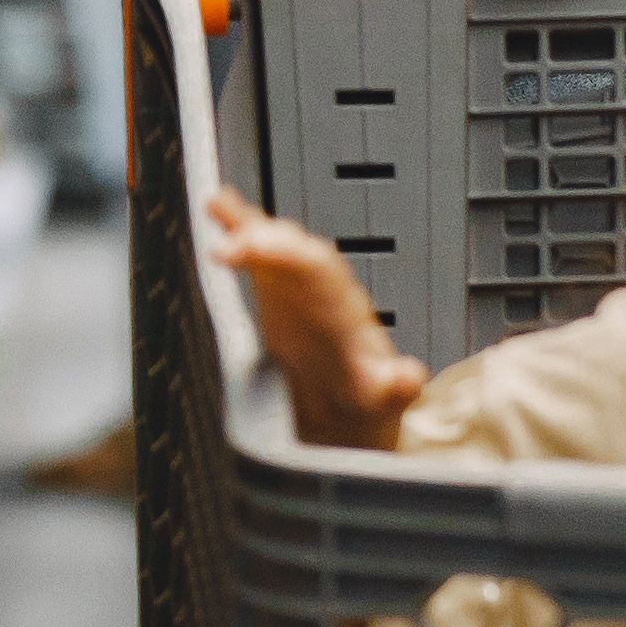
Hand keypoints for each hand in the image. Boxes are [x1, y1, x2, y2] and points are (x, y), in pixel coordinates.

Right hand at [202, 181, 428, 444]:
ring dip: (249, 228)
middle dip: (264, 240)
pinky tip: (217, 205)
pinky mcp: (280, 294)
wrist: (351, 421)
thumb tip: (408, 378)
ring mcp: (301, 292)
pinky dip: (239, 228)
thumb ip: (395, 389)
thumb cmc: (364, 411)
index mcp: (347, 317)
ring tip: (217, 205)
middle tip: (227, 242)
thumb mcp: (382, 406)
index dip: (288, 255)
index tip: (257, 249)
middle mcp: (325, 296)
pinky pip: (260, 257)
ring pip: (278, 248)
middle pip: (295, 254)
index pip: (320, 272)